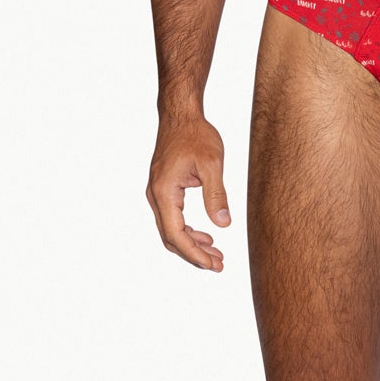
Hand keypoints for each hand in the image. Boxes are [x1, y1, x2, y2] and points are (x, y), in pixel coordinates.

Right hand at [147, 114, 231, 270]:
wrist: (180, 115)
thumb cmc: (195, 134)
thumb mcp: (212, 163)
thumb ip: (216, 194)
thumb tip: (223, 224)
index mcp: (164, 191)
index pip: (175, 234)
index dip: (193, 254)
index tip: (212, 265)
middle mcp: (156, 195)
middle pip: (170, 237)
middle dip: (194, 255)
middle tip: (218, 265)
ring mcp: (158, 193)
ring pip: (171, 229)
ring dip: (192, 245)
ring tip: (216, 254)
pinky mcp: (164, 190)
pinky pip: (172, 218)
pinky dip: (188, 231)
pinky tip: (206, 236)